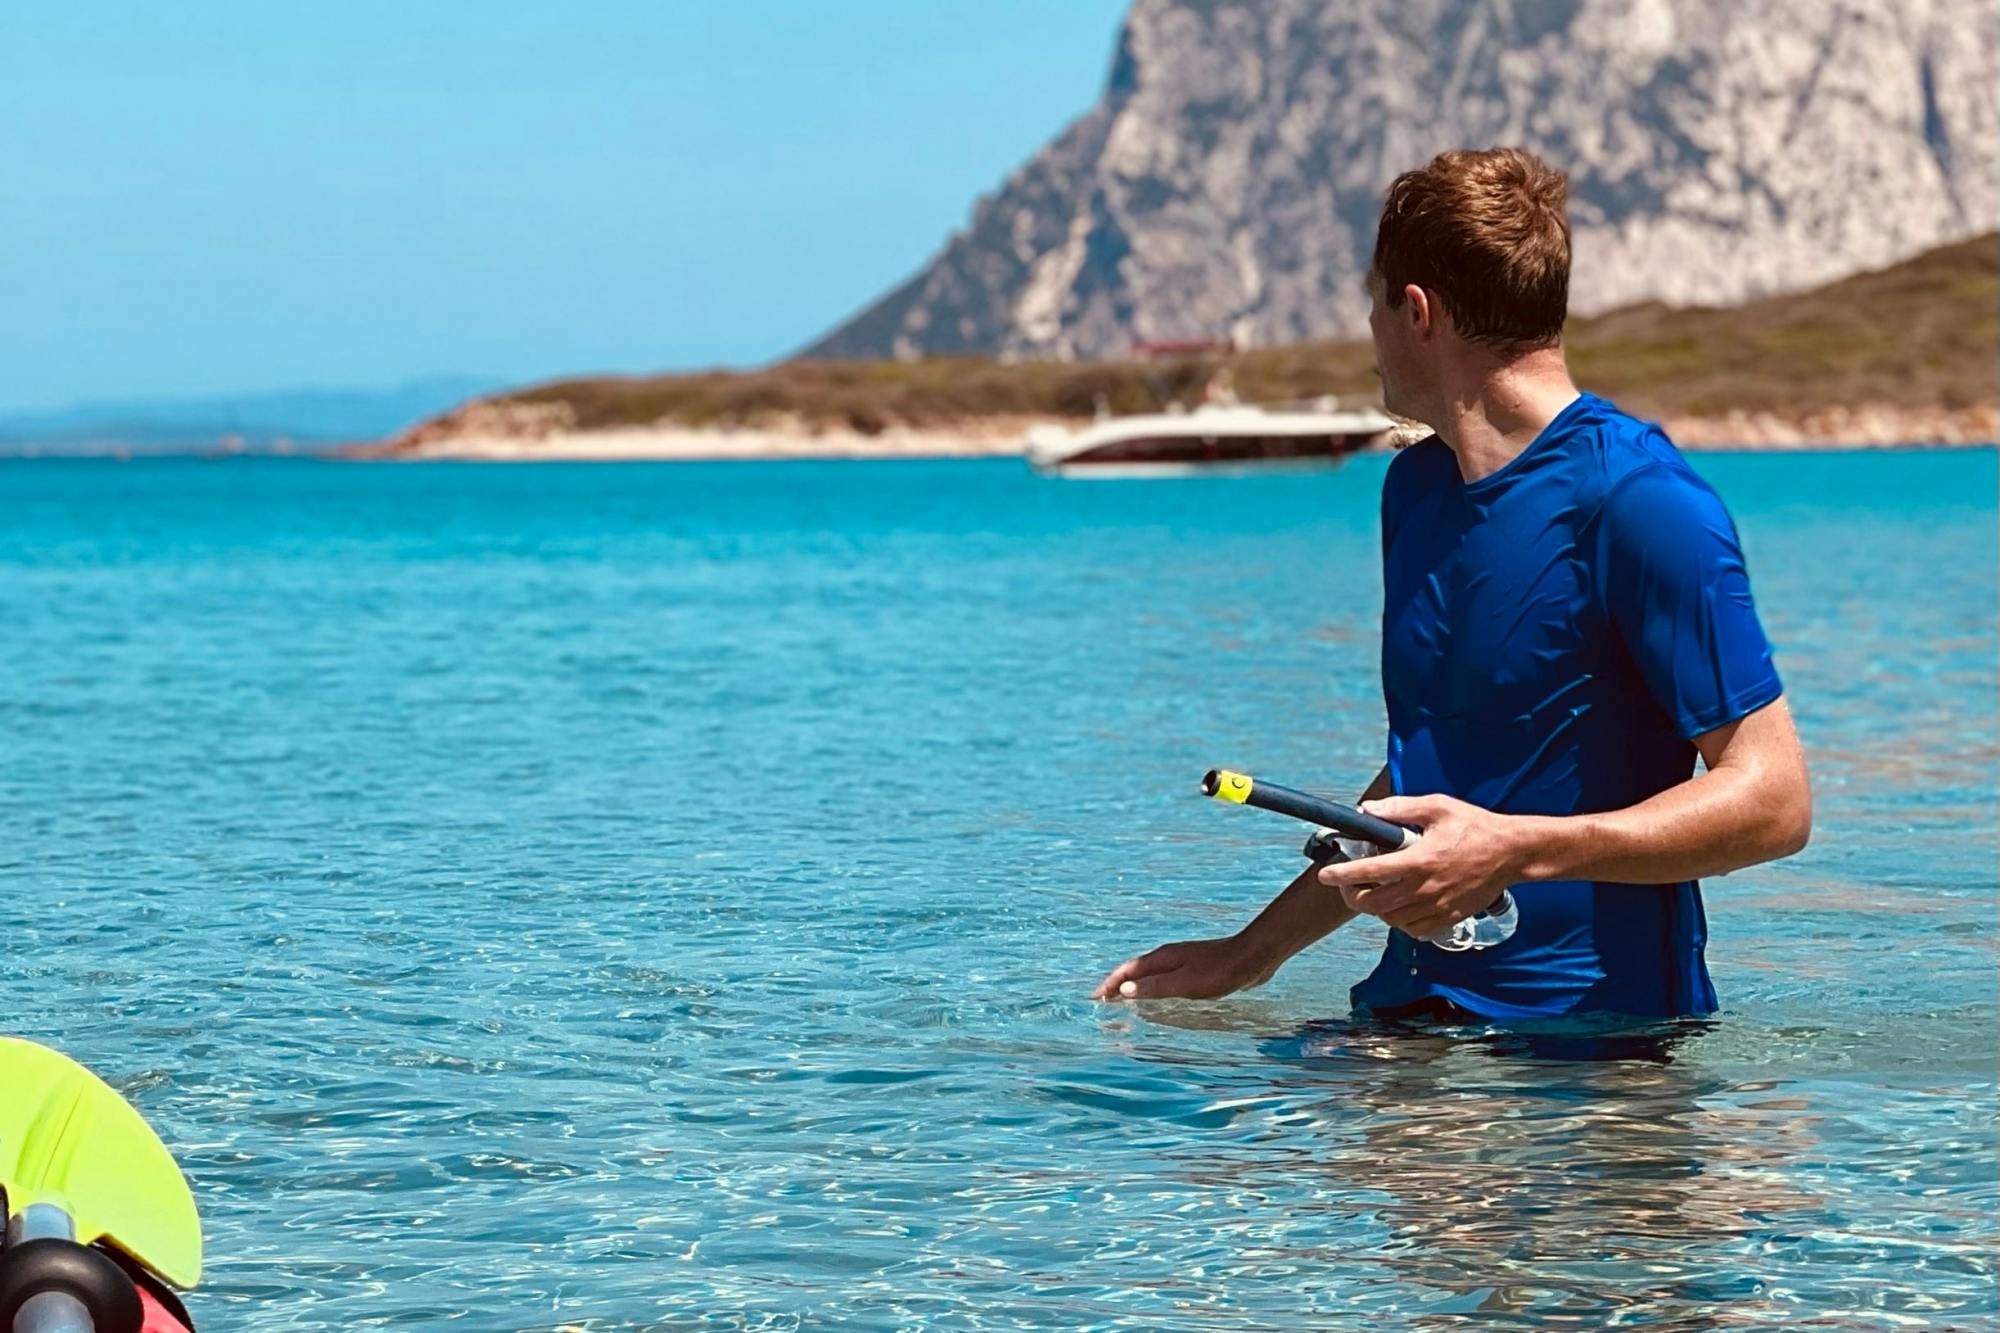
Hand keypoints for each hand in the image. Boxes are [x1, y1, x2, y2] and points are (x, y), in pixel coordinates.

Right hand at [1091, 934, 1273, 1000]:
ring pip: (1149, 974)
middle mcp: (1168, 957)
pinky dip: (1152, 987)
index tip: (1094, 998)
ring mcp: (1181, 961)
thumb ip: (1154, 987)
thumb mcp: (1184, 983)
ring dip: (1133, 986)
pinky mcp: (1195, 968)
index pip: (1126, 972)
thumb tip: (1123, 989)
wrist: (1252, 957)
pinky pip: (1164, 978)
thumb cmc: (1220, 971)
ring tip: (1123, 1000)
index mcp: (1161, 959)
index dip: (1108, 984)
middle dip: (1116, 985)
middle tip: (1103, 1002)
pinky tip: (1158, 996)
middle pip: (1134, 971)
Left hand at [1315, 793, 1525, 939]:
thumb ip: (1399, 809)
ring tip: (1375, 890)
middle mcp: (1424, 888)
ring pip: (1390, 920)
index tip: (1325, 874)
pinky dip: (1400, 921)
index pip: (1368, 871)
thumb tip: (1367, 810)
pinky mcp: (1449, 918)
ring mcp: (1437, 906)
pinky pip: (1414, 930)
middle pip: (1373, 904)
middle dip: (1352, 894)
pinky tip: (1399, 906)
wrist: (1512, 853)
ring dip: (1376, 908)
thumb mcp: (1437, 807)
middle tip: (1347, 883)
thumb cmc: (1475, 827)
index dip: (1341, 874)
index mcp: (1419, 860)